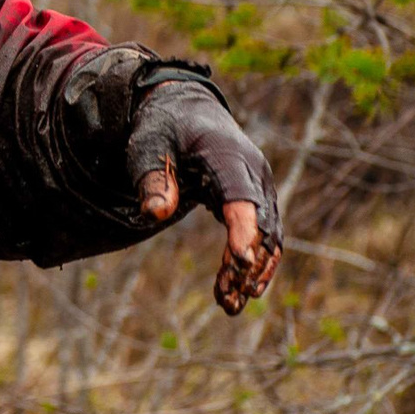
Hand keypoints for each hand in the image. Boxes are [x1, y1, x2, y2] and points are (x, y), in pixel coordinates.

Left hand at [127, 77, 281, 314]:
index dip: (243, 231)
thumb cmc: (164, 127)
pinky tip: (229, 288)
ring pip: (267, 235)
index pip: (242, 199)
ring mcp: (258, 186)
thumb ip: (152, 179)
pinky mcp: (254, 199)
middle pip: (262, 224)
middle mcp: (253, 172)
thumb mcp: (147, 146)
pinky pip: (260, 235)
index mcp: (228, 156)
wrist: (185, 108)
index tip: (239, 264)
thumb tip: (157, 215)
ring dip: (252, 271)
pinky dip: (248, 261)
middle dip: (249, 264)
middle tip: (228, 301)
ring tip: (229, 305)